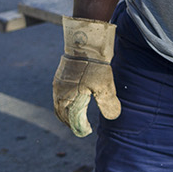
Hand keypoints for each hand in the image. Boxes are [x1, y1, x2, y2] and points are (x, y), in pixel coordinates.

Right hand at [53, 17, 120, 136]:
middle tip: (80, 126)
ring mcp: (59, 81)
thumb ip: (108, 103)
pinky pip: (62, 91)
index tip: (87, 131)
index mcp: (65, 97)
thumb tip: (113, 117)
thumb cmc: (94, 65)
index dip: (78, 126)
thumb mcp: (104, 86)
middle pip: (61, 111)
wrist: (86, 40)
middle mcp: (59, 90)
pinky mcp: (63, 73)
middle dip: (70, 120)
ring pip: (60, 101)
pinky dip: (68, 99)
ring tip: (78, 113)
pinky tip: (78, 96)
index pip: (69, 118)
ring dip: (68, 110)